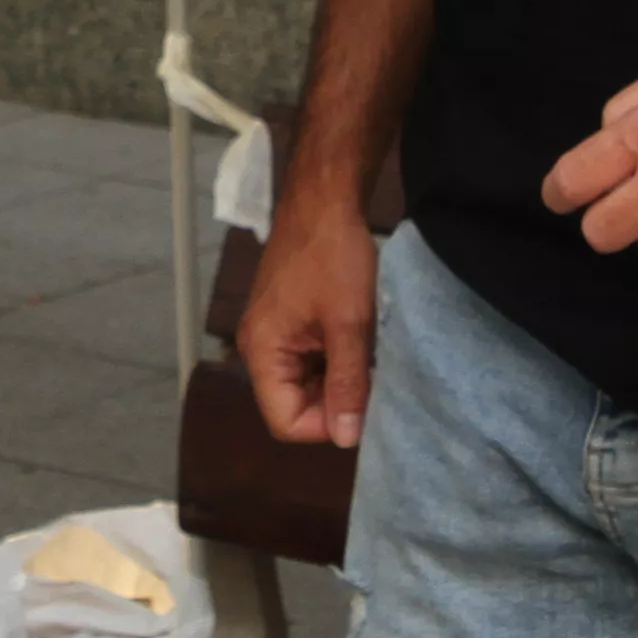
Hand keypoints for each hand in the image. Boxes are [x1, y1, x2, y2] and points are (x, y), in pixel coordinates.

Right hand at [240, 199, 378, 448]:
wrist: (326, 198)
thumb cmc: (334, 256)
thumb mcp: (349, 324)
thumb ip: (348, 384)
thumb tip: (348, 439)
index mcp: (262, 352)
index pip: (286, 422)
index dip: (328, 426)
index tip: (366, 407)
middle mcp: (261, 349)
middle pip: (295, 405)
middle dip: (337, 402)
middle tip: (376, 383)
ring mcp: (277, 334)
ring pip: (309, 383)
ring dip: (342, 379)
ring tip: (372, 359)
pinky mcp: (293, 321)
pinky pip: (313, 359)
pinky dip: (340, 359)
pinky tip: (364, 343)